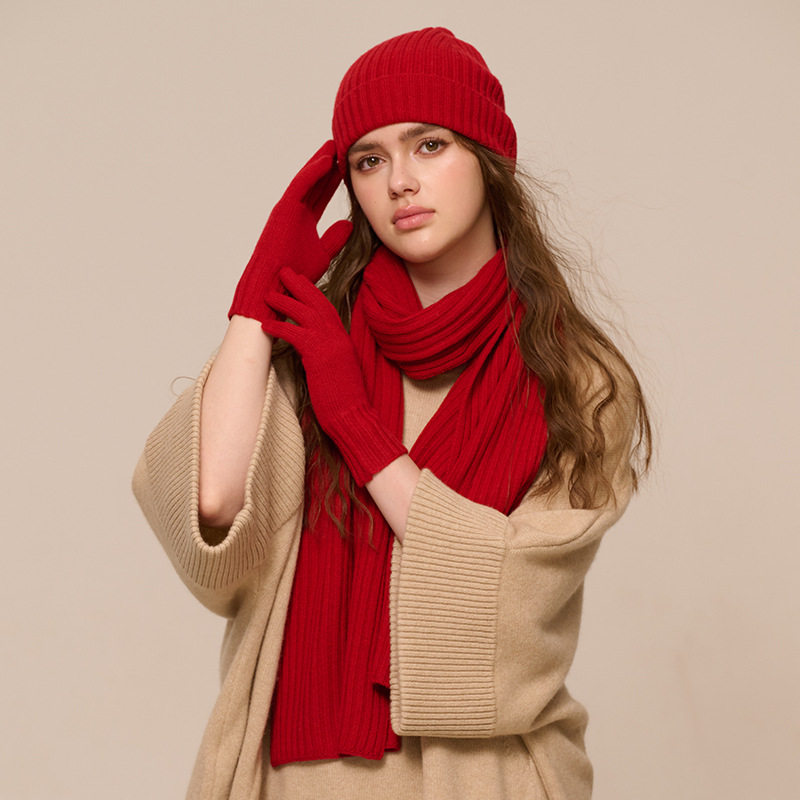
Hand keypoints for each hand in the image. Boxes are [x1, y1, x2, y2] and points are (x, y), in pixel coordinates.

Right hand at [228, 141, 352, 323]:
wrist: (277, 286)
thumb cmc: (296, 275)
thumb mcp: (324, 254)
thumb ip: (335, 238)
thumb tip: (349, 225)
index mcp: (303, 220)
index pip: (321, 195)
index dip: (333, 180)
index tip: (346, 167)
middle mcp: (294, 211)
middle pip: (314, 183)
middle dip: (327, 166)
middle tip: (341, 147)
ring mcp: (287, 209)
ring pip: (306, 180)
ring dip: (319, 162)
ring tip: (334, 146)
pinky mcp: (282, 210)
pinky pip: (299, 187)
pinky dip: (312, 172)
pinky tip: (325, 160)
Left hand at [262, 269, 405, 484]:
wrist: (355, 417)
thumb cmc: (346, 402)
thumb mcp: (339, 371)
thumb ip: (329, 356)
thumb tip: (314, 352)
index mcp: (344, 341)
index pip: (328, 309)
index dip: (313, 294)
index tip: (300, 283)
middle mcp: (339, 338)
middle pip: (318, 302)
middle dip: (300, 286)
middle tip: (284, 273)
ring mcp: (331, 345)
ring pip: (305, 313)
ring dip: (285, 301)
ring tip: (268, 294)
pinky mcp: (320, 356)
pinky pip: (296, 334)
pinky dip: (280, 327)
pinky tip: (267, 324)